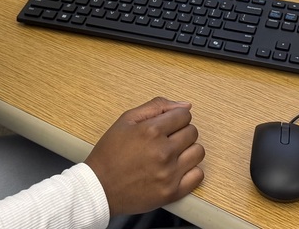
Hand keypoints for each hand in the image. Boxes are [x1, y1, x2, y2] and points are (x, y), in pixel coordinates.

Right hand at [84, 97, 204, 216]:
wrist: (100, 188)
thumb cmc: (110, 153)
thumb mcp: (126, 120)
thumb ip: (156, 107)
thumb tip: (184, 105)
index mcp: (151, 131)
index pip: (184, 115)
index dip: (175, 118)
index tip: (168, 125)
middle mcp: (163, 151)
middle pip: (192, 132)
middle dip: (181, 132)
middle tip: (166, 139)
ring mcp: (169, 173)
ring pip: (198, 152)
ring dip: (188, 150)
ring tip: (172, 154)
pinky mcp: (172, 192)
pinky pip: (198, 175)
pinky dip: (191, 171)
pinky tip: (177, 169)